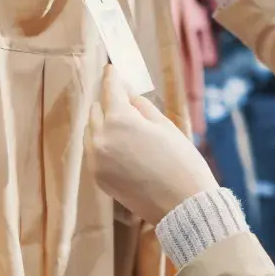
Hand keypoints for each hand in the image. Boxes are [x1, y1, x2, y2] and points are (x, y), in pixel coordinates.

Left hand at [90, 65, 218, 223]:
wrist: (183, 206)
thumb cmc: (182, 162)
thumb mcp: (166, 126)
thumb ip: (142, 108)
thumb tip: (129, 100)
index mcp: (120, 120)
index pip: (110, 89)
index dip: (112, 76)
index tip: (112, 69)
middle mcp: (101, 138)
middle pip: (96, 110)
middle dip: (108, 102)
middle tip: (123, 100)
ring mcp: (96, 160)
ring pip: (91, 131)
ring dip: (103, 124)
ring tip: (124, 126)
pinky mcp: (98, 178)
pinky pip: (93, 152)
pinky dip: (103, 144)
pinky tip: (122, 147)